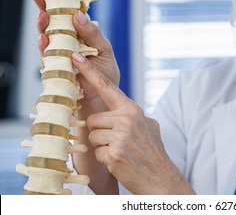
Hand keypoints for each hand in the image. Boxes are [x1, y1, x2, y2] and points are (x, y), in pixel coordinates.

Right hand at [33, 0, 119, 102]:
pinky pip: (46, 54)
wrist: (103, 98)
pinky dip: (45, 45)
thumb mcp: (105, 49)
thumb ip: (93, 33)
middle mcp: (68, 41)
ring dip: (43, 24)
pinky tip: (45, 37)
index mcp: (82, 33)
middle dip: (44, 6)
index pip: (69, 13)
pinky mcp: (54, 66)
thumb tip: (78, 15)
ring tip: (44, 16)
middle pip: (53, 20)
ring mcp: (60, 53)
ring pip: (46, 35)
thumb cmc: (106, 73)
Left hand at [71, 52, 195, 194]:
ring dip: (102, 146)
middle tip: (117, 141)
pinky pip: (96, 152)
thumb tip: (121, 109)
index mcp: (132, 110)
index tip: (75, 58)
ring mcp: (119, 136)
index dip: (89, 72)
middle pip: (93, 118)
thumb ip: (133, 115)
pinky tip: (119, 161)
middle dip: (99, 131)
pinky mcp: (113, 153)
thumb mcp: (149, 126)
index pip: (107, 87)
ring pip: (92, 135)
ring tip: (120, 151)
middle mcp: (126, 119)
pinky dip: (104, 158)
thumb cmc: (153, 153)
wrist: (161, 178)